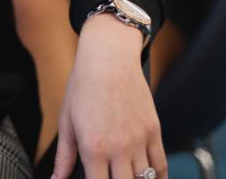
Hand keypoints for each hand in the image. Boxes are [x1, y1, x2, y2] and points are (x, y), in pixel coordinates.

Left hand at [53, 15, 165, 178]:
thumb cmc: (84, 87)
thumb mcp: (66, 121)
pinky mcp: (154, 131)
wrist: (108, 58)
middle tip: (108, 176)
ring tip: (124, 175)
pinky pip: (161, 165)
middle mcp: (119, 148)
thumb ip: (64, 156)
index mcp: (93, 148)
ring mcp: (139, 141)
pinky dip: (158, 177)